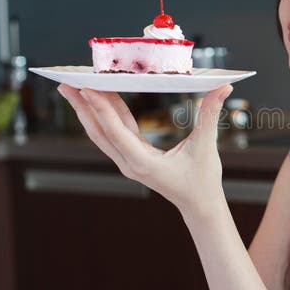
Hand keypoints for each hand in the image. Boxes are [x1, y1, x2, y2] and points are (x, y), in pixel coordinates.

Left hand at [57, 83, 232, 218]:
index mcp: (143, 163)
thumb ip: (210, 114)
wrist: (199, 205)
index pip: (116, 131)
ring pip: (101, 133)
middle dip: (81, 107)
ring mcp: (127, 162)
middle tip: (66, 83)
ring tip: (73, 88)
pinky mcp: (131, 159)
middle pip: (99, 131)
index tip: (87, 88)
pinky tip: (99, 99)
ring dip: (87, 110)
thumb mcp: (206, 146)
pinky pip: (112, 134)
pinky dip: (104, 116)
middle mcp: (129, 163)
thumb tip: (222, 87)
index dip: (101, 108)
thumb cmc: (203, 180)